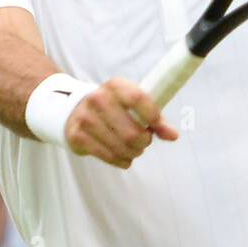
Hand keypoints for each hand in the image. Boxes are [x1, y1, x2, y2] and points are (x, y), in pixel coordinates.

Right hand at [64, 78, 178, 168]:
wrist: (74, 110)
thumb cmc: (113, 108)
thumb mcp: (132, 105)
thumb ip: (155, 119)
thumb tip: (173, 136)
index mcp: (115, 86)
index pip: (138, 99)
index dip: (153, 117)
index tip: (158, 127)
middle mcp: (97, 99)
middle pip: (132, 132)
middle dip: (144, 142)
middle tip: (144, 141)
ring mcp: (85, 118)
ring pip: (122, 147)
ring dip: (134, 153)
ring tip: (134, 149)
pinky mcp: (77, 137)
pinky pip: (109, 156)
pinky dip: (122, 161)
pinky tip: (124, 157)